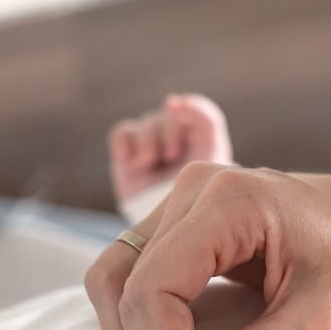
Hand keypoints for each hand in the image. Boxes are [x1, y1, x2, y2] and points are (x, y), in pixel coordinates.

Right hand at [107, 93, 232, 203]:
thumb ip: (204, 120)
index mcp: (202, 141)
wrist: (167, 230)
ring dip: (147, 141)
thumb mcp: (209, 155)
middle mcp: (176, 140)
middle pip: (167, 116)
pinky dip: (124, 143)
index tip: (175, 107)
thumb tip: (172, 98)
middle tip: (170, 155)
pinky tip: (132, 160)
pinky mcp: (127, 156)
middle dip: (167, 131)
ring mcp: (150, 148)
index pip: (194, 109)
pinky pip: (121, 133)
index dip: (186, 106)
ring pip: (144, 124)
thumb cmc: (195, 196)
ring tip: (149, 163)